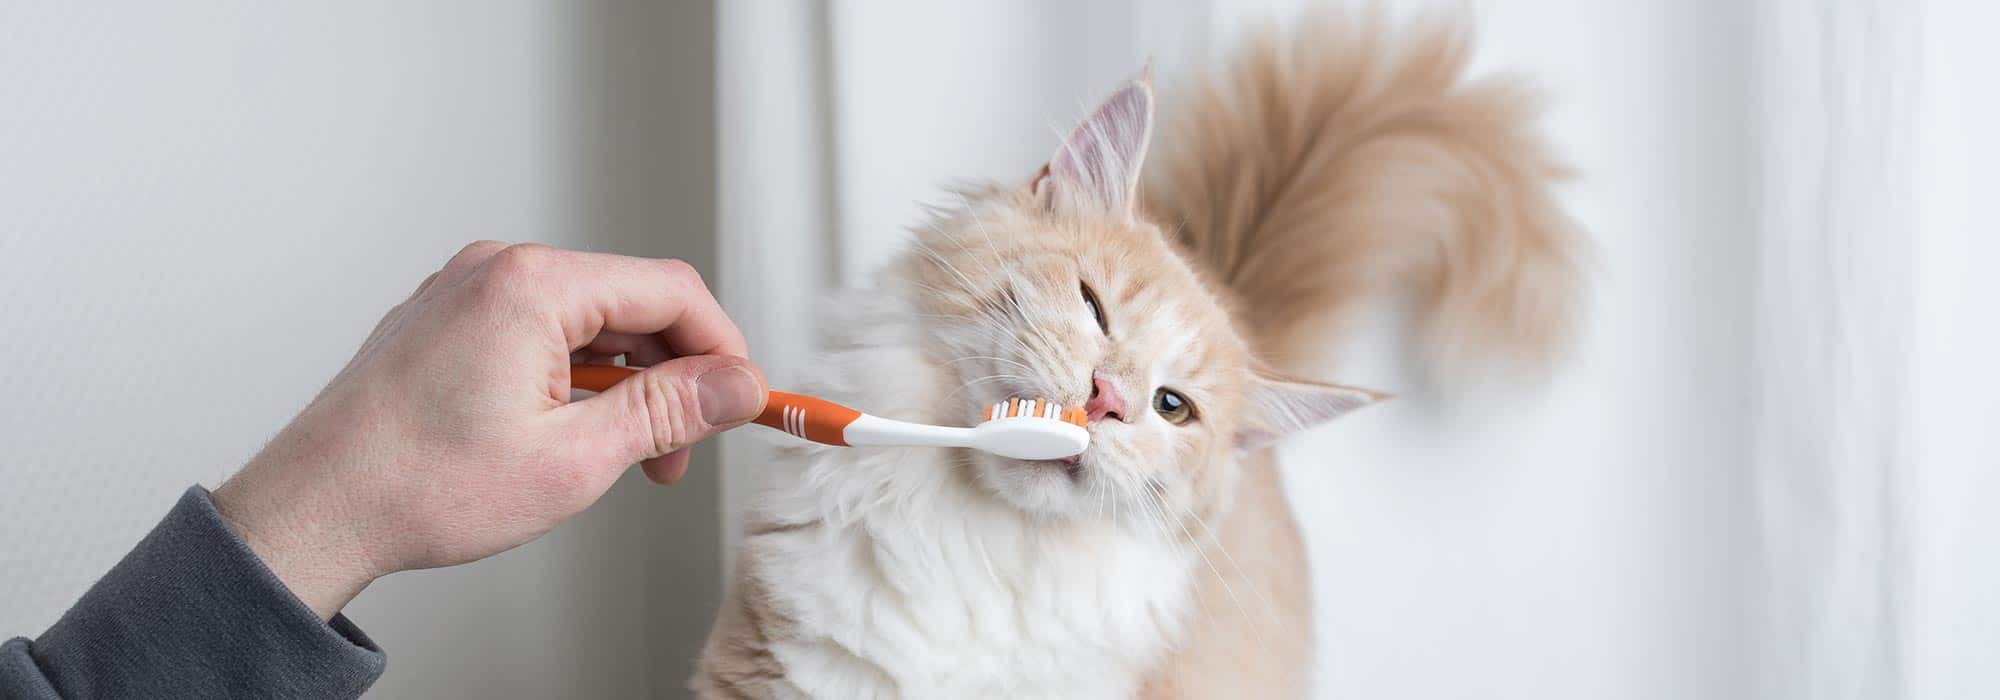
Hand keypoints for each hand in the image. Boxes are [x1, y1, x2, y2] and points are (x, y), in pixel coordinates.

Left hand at [211, 242, 766, 618]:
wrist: (313, 510)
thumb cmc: (420, 486)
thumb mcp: (574, 459)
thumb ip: (669, 412)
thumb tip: (737, 385)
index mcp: (533, 286)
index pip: (670, 291)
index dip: (723, 350)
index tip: (745, 401)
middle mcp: (498, 270)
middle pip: (631, 303)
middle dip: (671, 378)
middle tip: (681, 452)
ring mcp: (467, 291)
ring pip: (588, 321)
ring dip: (624, 385)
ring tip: (621, 458)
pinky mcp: (449, 319)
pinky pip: (540, 330)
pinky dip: (574, 377)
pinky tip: (568, 435)